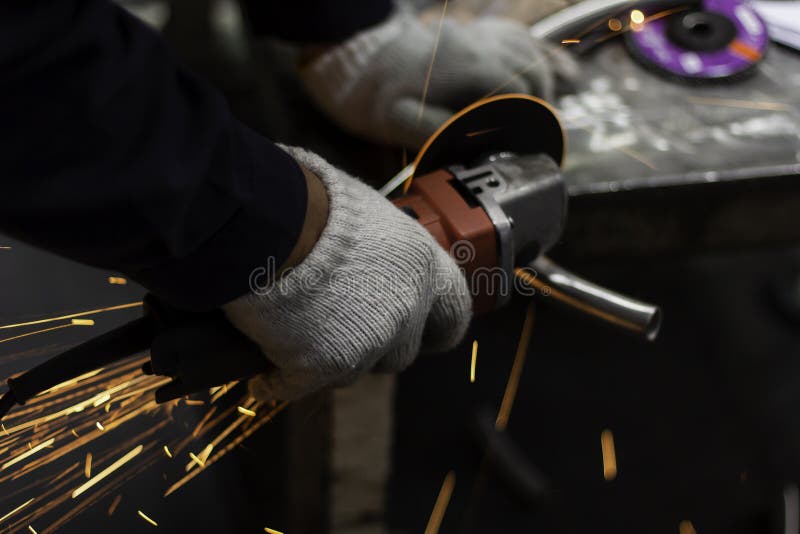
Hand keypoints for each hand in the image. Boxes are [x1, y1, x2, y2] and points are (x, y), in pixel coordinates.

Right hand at [223, 146, 471, 400]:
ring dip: (329, 360)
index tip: (428, 336)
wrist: (269, 222)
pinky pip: (299, 385)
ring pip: (353, 372)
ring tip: (294, 336)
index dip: (438, 328)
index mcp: (422, 265)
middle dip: (375, 349)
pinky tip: (264, 370)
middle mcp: (405, 309)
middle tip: (341, 332)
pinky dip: (280, 379)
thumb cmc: (309, 202)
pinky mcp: (323, 367)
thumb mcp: (365, 213)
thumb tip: (367, 253)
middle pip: (401, 353)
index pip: (454, 312)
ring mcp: (367, 343)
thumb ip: (381, 248)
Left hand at [298, 10, 576, 147]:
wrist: (353, 58)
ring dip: (544, 81)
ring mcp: (475, 35)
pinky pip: (516, 37)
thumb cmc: (371, 94)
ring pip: (529, 52)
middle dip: (542, 104)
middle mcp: (478, 45)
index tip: (535, 143)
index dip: (533, 118)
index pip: (520, 89)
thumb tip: (477, 143)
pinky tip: (562, 70)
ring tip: (545, 113)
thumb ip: (437, 131)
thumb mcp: (395, 119)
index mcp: (467, 68)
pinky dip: (540, 55)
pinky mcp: (470, 35)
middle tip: (539, 137)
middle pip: (532, 70)